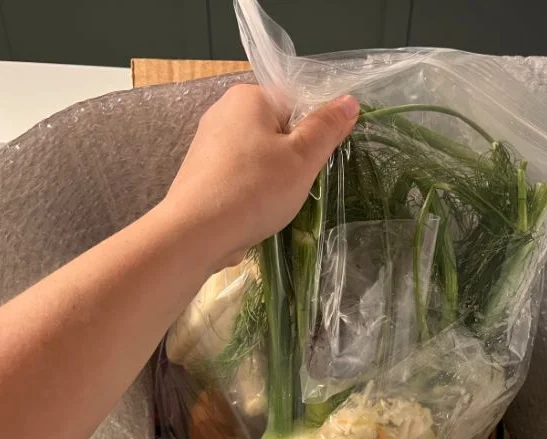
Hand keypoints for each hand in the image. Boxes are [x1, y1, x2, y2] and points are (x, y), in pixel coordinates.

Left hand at [161, 84, 358, 268]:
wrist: (196, 233)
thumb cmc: (255, 189)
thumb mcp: (303, 158)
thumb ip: (327, 127)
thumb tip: (350, 100)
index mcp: (249, 97)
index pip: (297, 101)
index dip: (315, 131)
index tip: (318, 159)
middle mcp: (223, 111)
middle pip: (278, 128)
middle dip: (293, 156)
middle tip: (299, 183)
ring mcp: (208, 143)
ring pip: (260, 154)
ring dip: (274, 176)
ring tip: (276, 201)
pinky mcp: (202, 172)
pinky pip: (240, 173)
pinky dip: (252, 189)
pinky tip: (255, 209)